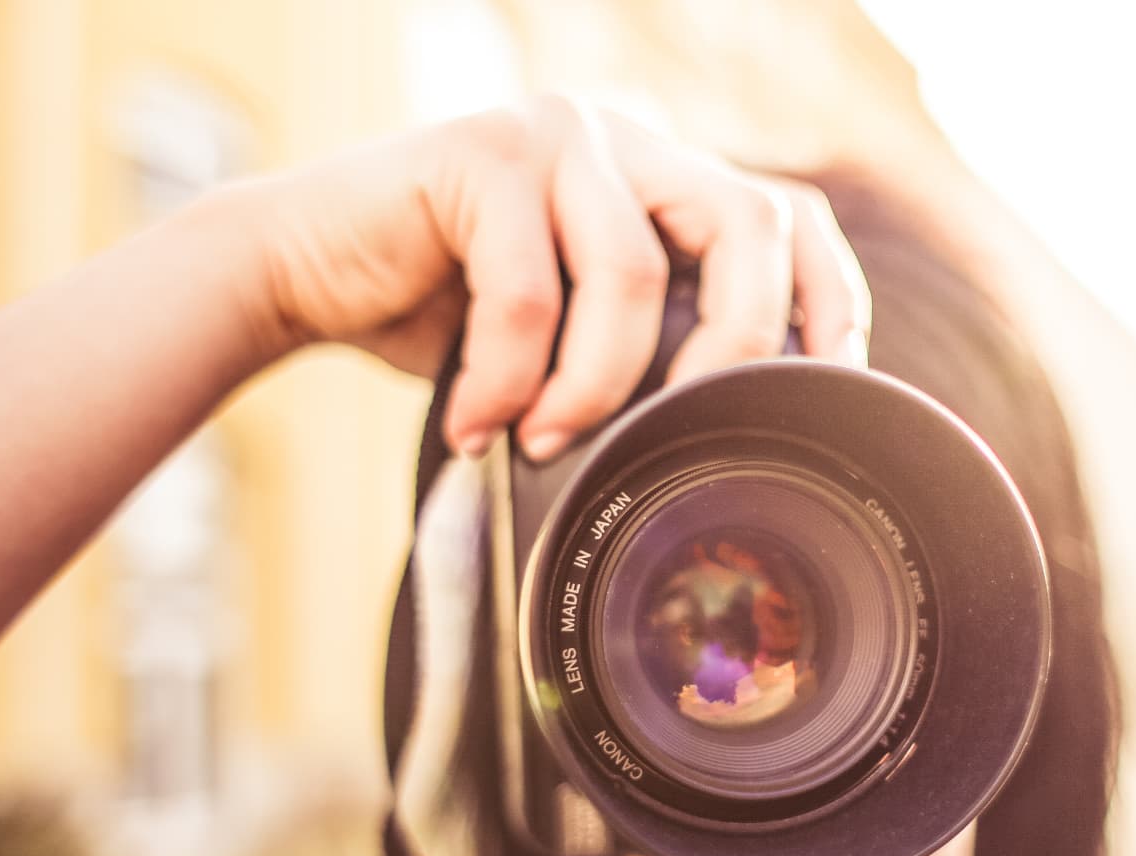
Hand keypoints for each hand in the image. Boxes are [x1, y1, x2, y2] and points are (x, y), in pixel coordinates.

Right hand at [240, 94, 869, 459]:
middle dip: (735, 347)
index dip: (830, 298)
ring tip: (542, 442)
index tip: (827, 388)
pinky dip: (508, 381)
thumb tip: (739, 434)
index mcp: (661, 176)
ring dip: (594, 387)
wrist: (304, 273)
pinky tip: (474, 426)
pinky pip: (531, 295)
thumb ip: (649, 347)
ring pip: (635, 274)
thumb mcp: (573, 337)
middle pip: (749, 225)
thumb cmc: (445, 317)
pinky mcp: (485, 152)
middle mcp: (625, 138)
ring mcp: (559, 133)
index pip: (789, 215)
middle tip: (683, 432)